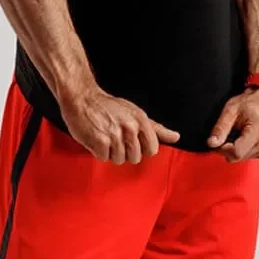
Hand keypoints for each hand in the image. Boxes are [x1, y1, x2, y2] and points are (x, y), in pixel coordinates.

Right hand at [60, 86, 179, 163]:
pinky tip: (96, 138)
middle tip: (115, 137)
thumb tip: (176, 137)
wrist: (82, 98)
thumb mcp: (135, 113)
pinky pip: (104, 158)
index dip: (141, 148)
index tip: (131, 140)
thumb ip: (156, 128)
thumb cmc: (108, 106)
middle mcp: (130, 128)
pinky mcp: (100, 142)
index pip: (152, 149)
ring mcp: (115, 135)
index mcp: (141, 120)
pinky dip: (98, 151)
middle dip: (124, 151)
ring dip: (110, 152)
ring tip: (105, 136)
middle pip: (135, 158)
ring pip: (119, 160)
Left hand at [207, 88, 258, 161]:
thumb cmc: (251, 103)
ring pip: (242, 158)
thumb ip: (221, 127)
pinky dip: (244, 149)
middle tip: (229, 133)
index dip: (223, 149)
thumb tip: (212, 143)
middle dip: (228, 148)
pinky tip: (246, 138)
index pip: (236, 152)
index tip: (219, 141)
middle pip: (238, 157)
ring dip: (237, 148)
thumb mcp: (231, 109)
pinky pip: (250, 157)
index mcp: (258, 131)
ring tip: (240, 132)